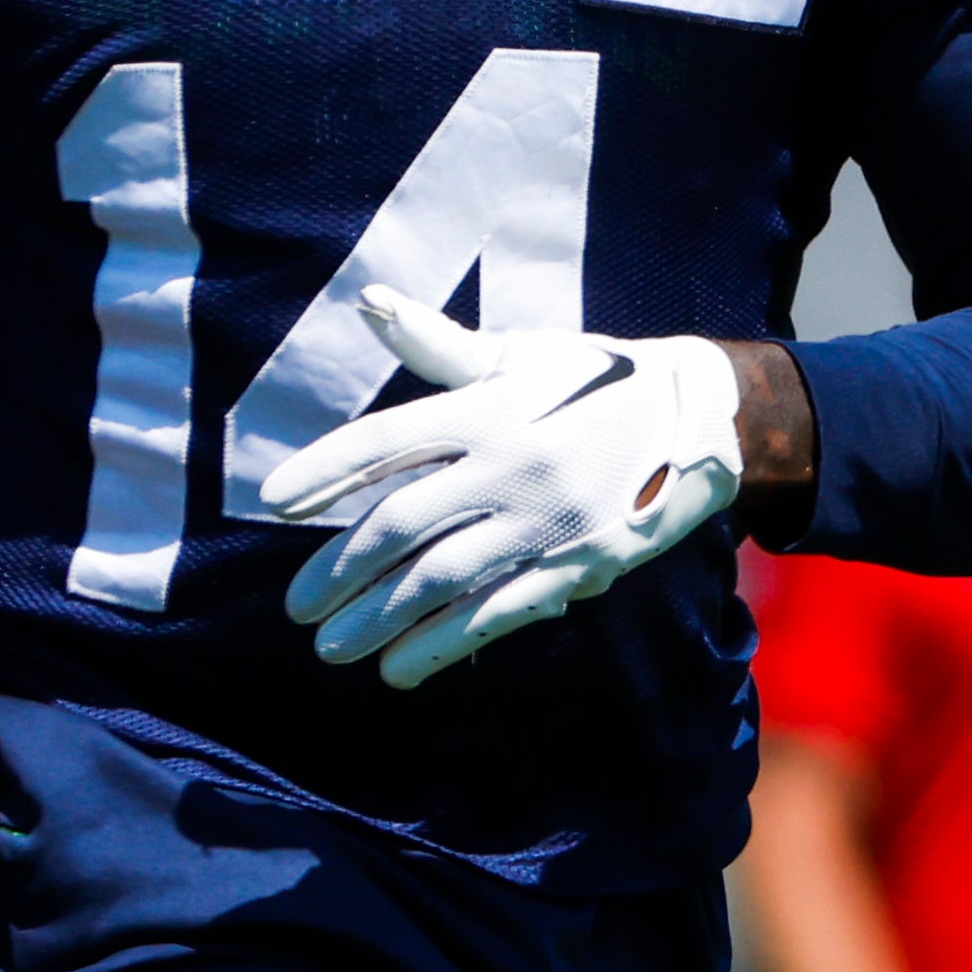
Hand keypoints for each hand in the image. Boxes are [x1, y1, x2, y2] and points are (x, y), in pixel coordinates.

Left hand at [263, 286, 742, 687]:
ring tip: (330, 647)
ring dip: (378, 617)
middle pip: (402, 521)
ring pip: (442, 577)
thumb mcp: (520, 354)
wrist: (697, 421)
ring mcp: (544, 520)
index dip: (324, 469)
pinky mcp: (575, 567)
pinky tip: (398, 668)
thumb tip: (371, 302)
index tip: (274, 500)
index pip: (386, 440)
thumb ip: (439, 345)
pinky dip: (442, 644)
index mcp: (489, 406)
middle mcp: (511, 463)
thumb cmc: (589, 379)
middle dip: (340, 568)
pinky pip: (496, 613)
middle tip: (296, 606)